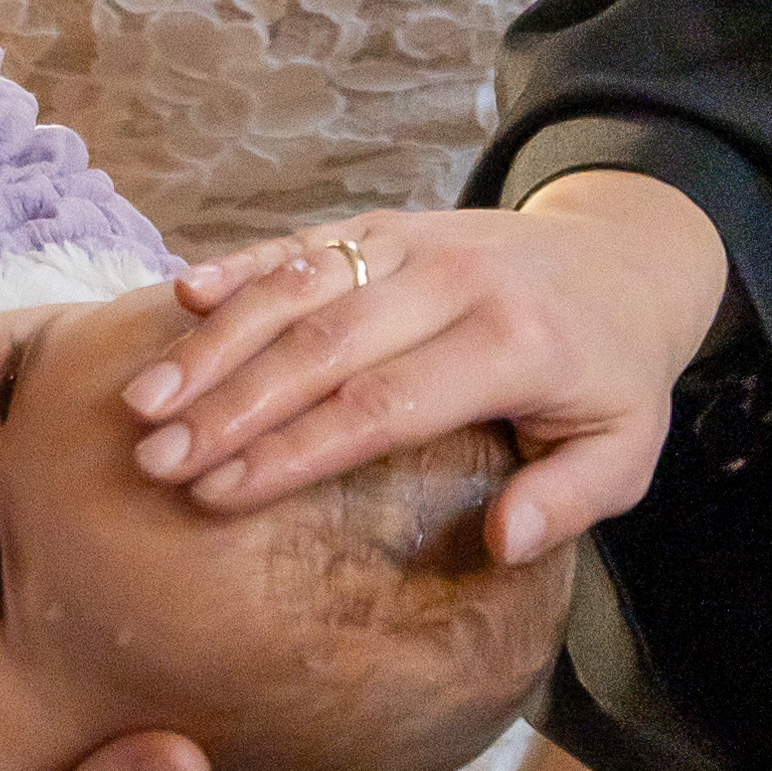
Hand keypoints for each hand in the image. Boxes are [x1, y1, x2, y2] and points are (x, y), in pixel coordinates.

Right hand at [121, 169, 731, 564]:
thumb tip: (503, 545)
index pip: (384, 405)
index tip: (219, 494)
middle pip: (323, 344)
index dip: (296, 450)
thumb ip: (569, 500)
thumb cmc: (613, 378)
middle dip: (230, 404)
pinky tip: (181, 295)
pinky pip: (305, 243)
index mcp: (515, 345)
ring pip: (299, 287)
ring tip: (145, 400)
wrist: (626, 259)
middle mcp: (455, 280)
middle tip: (155, 460)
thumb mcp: (625, 450)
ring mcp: (414, 242)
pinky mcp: (387, 224)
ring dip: (216, 342)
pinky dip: (242, 266)